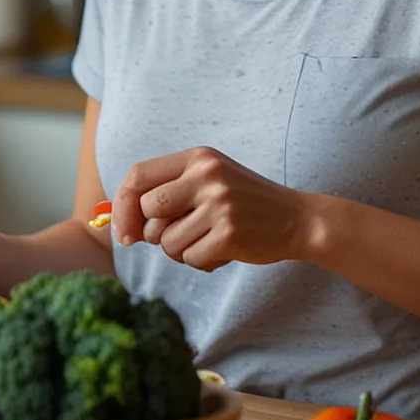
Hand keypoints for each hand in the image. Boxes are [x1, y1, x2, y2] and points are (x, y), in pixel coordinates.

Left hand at [111, 146, 308, 271]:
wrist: (298, 219)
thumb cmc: (244, 203)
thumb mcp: (209, 182)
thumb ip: (169, 192)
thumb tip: (121, 222)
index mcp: (198, 158)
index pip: (138, 176)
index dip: (122, 206)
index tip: (123, 232)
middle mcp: (207, 176)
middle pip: (149, 210)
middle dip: (152, 233)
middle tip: (176, 237)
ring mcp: (219, 204)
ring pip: (167, 241)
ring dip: (181, 251)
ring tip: (208, 240)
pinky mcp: (229, 233)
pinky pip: (190, 258)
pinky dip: (202, 261)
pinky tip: (223, 250)